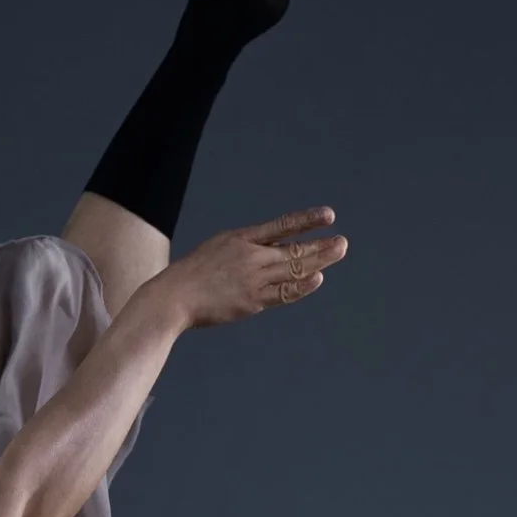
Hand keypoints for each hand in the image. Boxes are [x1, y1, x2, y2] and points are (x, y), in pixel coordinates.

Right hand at [164, 207, 347, 328]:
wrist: (173, 297)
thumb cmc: (192, 276)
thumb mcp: (217, 250)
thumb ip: (244, 252)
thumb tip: (268, 254)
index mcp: (241, 239)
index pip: (280, 226)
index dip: (306, 220)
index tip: (328, 215)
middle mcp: (250, 255)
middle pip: (293, 248)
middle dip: (320, 245)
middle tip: (342, 242)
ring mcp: (253, 278)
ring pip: (293, 268)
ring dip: (319, 260)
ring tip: (338, 252)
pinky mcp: (252, 301)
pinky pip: (282, 292)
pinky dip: (301, 286)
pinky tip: (317, 279)